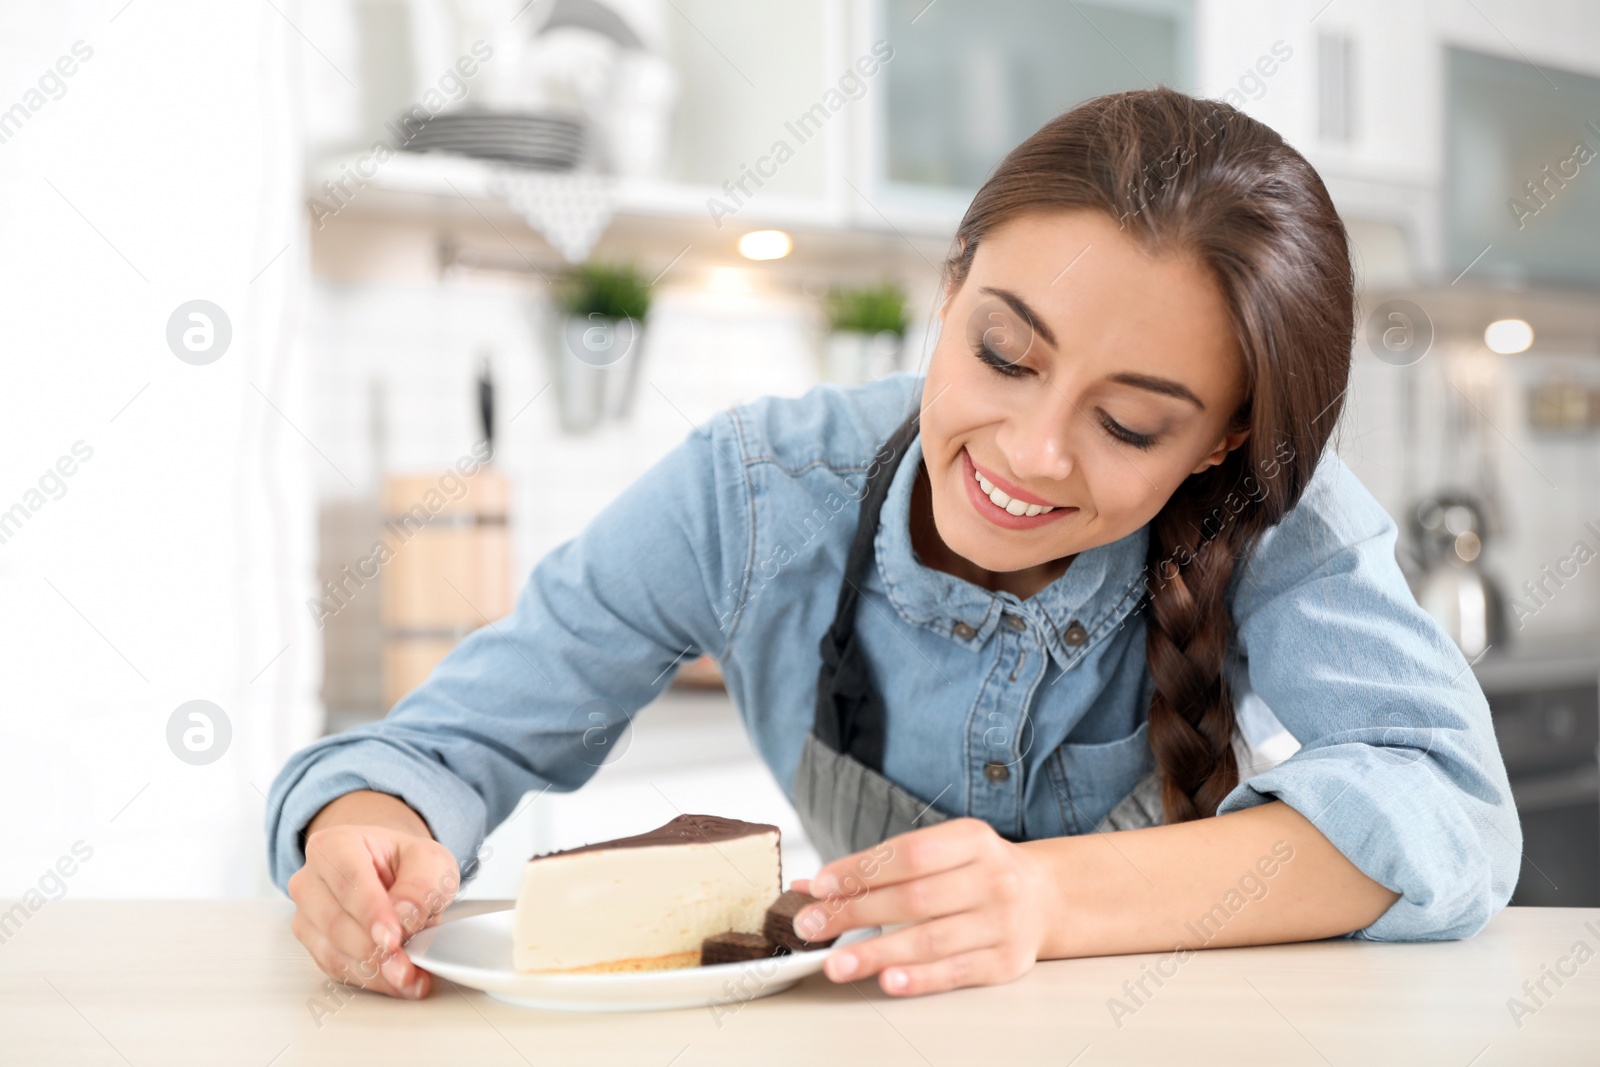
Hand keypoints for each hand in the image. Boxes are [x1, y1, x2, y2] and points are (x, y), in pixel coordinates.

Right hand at [287, 822, 460, 998]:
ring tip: (409, 977)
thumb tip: (404, 916)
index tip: (392, 937)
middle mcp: (311, 880)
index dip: (370, 910)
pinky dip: (370, 980)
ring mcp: (308, 915)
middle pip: (334, 920)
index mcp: (334, 845)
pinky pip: (337, 969)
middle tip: (406, 965)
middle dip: (373, 950)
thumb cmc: (406, 863)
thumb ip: (420, 884)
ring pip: (332, 951)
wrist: (395, 874)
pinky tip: (397, 981)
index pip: (347, 877)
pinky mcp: (315, 945)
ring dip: (373, 971)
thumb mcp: (430, 861)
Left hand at [790, 818, 1049, 996]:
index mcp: (973, 840)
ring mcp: (1003, 921)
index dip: (861, 870)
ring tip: (837, 964)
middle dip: (855, 913)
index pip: (909, 854)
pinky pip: (955, 971)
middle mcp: (992, 877)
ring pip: (930, 939)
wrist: (1044, 897)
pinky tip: (888, 980)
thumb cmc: (976, 873)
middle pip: (914, 898)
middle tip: (811, 925)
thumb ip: (880, 867)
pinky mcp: (1006, 961)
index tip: (820, 886)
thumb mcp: (939, 853)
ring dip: (877, 953)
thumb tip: (813, 887)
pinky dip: (919, 978)